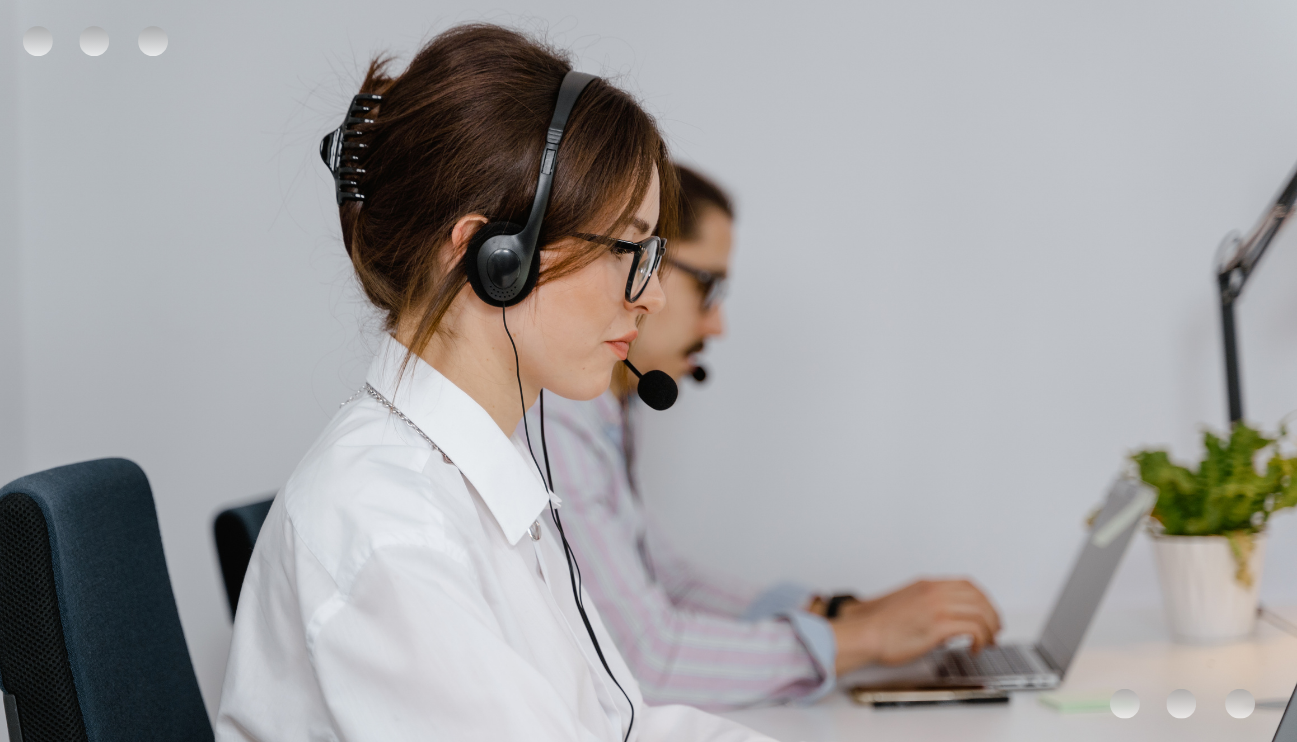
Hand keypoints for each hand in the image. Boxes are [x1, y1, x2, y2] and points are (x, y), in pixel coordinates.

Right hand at [829, 579, 1000, 673]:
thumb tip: (942, 620)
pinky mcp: (939, 625)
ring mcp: (938, 607)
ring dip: (989, 629)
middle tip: (994, 630)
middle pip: (979, 597)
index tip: (986, 613)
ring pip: (980, 612)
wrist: (864, 633)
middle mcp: (935, 591)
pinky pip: (974, 629)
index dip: (983, 600)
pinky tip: (974, 648)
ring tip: (988, 641)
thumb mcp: (906, 604)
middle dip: (991, 615)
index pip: (967, 585)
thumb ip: (927, 606)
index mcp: (927, 585)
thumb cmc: (879, 625)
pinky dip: (981, 639)